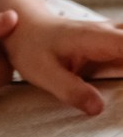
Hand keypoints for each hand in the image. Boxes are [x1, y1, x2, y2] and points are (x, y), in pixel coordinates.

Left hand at [2, 10, 122, 114]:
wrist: (23, 27)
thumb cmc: (31, 48)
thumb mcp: (43, 73)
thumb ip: (71, 90)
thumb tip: (98, 108)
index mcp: (96, 39)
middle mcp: (110, 34)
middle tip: (122, 85)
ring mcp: (113, 37)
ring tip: (121, 88)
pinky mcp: (113, 44)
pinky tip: (119, 85)